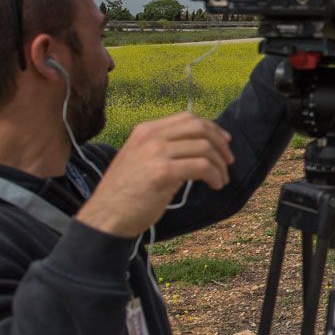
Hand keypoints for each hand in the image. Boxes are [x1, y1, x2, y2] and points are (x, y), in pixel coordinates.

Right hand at [77, 112, 233, 237]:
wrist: (106, 216)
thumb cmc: (125, 193)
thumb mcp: (140, 159)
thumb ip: (164, 148)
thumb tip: (198, 147)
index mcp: (146, 130)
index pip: (188, 118)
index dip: (212, 128)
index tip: (224, 142)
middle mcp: (151, 136)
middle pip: (199, 128)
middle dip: (220, 144)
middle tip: (229, 161)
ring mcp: (157, 153)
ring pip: (204, 148)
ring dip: (220, 164)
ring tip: (221, 179)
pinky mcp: (163, 172)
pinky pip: (202, 166)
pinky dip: (215, 175)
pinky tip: (215, 185)